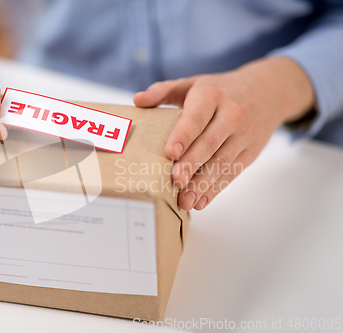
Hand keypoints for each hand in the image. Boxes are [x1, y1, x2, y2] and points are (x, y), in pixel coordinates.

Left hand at [134, 57, 314, 210]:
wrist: (269, 90)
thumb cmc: (220, 90)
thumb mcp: (193, 83)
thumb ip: (163, 91)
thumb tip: (137, 100)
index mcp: (212, 96)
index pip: (197, 118)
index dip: (184, 135)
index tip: (170, 152)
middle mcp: (231, 115)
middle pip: (209, 144)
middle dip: (192, 165)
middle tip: (174, 181)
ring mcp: (243, 136)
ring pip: (222, 163)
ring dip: (203, 184)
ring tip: (184, 200)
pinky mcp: (250, 153)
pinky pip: (231, 173)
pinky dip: (215, 189)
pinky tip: (200, 201)